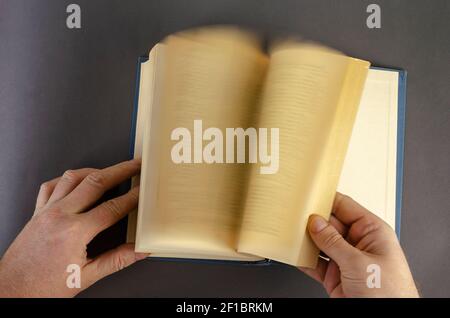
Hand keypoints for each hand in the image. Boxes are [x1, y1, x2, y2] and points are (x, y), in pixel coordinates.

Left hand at [0, 159, 146, 296]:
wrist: (11, 291)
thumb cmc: (42, 287)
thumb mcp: (86, 277)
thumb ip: (116, 260)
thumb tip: (139, 251)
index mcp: (74, 232)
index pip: (112, 208)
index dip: (132, 197)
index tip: (143, 190)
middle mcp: (59, 215)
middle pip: (95, 182)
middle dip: (119, 171)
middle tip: (134, 165)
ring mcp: (46, 211)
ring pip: (72, 177)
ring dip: (95, 171)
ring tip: (110, 170)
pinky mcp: (37, 212)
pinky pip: (51, 186)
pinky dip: (67, 179)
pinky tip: (77, 181)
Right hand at [299, 193, 418, 297]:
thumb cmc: (391, 294)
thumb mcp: (358, 263)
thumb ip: (334, 242)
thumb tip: (316, 223)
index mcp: (372, 232)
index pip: (345, 207)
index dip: (327, 200)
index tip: (310, 195)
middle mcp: (358, 244)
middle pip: (329, 225)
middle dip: (312, 222)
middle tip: (295, 218)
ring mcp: (346, 261)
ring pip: (320, 244)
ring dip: (306, 241)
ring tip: (292, 235)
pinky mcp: (336, 277)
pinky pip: (316, 263)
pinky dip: (305, 260)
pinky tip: (296, 255)